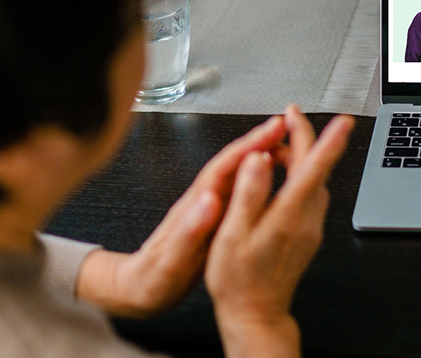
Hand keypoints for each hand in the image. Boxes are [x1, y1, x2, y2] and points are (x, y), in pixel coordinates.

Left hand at [75, 116, 289, 317]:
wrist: (134, 293)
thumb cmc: (151, 281)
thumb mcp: (170, 261)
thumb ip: (188, 231)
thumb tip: (210, 199)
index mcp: (194, 209)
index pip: (224, 168)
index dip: (249, 147)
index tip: (272, 130)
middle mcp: (201, 204)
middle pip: (232, 165)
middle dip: (258, 143)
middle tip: (285, 128)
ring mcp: (206, 212)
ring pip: (236, 177)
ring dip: (258, 159)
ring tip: (284, 147)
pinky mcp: (211, 222)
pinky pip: (238, 194)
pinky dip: (255, 182)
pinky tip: (267, 183)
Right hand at [206, 106, 353, 357]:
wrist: (256, 314)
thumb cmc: (239, 281)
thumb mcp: (232, 235)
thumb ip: (248, 193)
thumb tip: (259, 159)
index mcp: (288, 214)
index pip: (316, 168)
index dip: (329, 139)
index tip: (342, 120)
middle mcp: (307, 219)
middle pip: (316, 168)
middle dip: (307, 136)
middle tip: (290, 116)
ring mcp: (311, 227)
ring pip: (315, 180)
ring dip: (304, 156)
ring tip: (281, 143)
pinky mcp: (309, 234)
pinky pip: (311, 194)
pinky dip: (302, 175)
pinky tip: (287, 175)